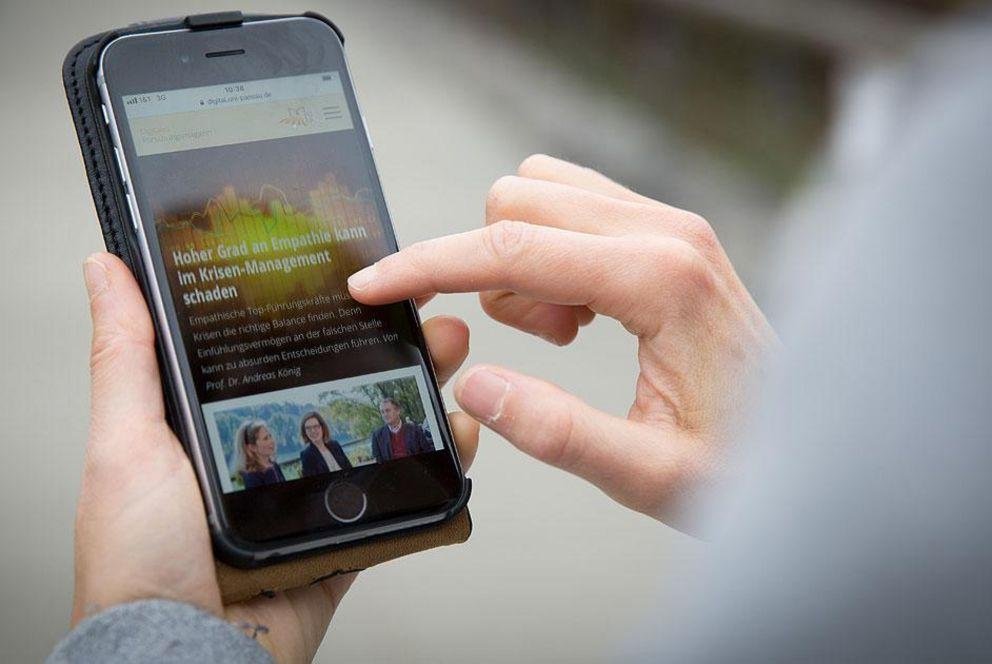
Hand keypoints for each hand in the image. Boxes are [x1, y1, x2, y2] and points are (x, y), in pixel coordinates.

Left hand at [74, 252, 478, 661]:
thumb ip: (125, 357)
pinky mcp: (344, 540)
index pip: (282, 351)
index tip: (362, 278)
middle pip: (344, 388)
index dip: (327, 312)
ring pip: (381, 437)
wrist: (191, 657)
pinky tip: (459, 436)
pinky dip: (438, 469)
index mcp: (217, 425)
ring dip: (423, 396)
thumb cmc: (140, 562)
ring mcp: (311, 500)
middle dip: (393, 345)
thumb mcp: (127, 443)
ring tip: (452, 364)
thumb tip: (105, 272)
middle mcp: (268, 458)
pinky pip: (401, 500)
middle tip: (425, 316)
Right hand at [348, 155, 775, 531]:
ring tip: (567, 332)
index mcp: (661, 280)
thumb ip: (556, 432)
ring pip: (541, 191)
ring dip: (521, 257)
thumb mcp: (648, 474)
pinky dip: (549, 249)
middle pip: (518, 199)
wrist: (811, 441)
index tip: (373, 285)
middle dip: (488, 270)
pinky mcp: (667, 231)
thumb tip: (472, 387)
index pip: (513, 249)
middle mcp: (666, 231)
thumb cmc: (742, 461)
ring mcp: (670, 223)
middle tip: (540, 344)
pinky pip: (573, 206)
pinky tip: (583, 312)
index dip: (429, 266)